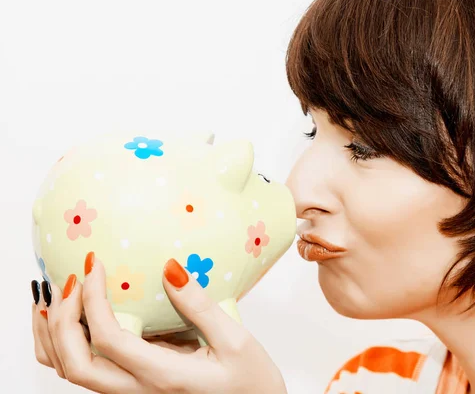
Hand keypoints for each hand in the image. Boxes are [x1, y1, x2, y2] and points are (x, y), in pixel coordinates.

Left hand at [30, 255, 286, 393]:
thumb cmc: (250, 383)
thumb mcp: (236, 341)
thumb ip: (200, 306)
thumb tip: (170, 268)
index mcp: (164, 378)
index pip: (109, 339)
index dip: (93, 299)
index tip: (95, 264)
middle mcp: (138, 393)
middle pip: (74, 363)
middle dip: (63, 317)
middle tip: (72, 279)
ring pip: (71, 373)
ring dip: (54, 334)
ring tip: (56, 297)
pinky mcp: (132, 390)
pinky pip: (85, 373)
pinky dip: (64, 347)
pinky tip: (70, 321)